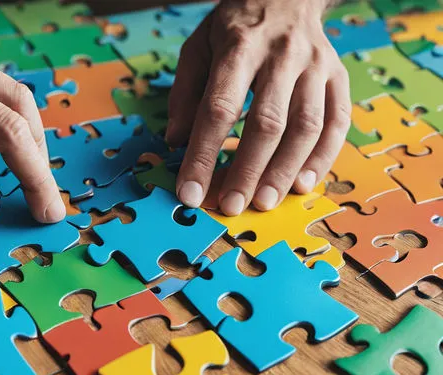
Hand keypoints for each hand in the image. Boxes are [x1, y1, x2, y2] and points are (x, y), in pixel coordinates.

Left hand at [166, 0, 350, 215]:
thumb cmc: (235, 28)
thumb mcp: (198, 47)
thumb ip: (185, 93)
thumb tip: (175, 141)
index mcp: (239, 47)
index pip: (219, 109)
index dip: (204, 155)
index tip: (191, 191)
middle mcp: (282, 56)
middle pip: (268, 122)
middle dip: (247, 170)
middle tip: (231, 205)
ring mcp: (316, 66)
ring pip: (307, 126)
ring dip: (285, 170)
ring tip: (265, 202)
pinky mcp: (339, 75)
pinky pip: (337, 121)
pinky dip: (323, 157)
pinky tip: (303, 184)